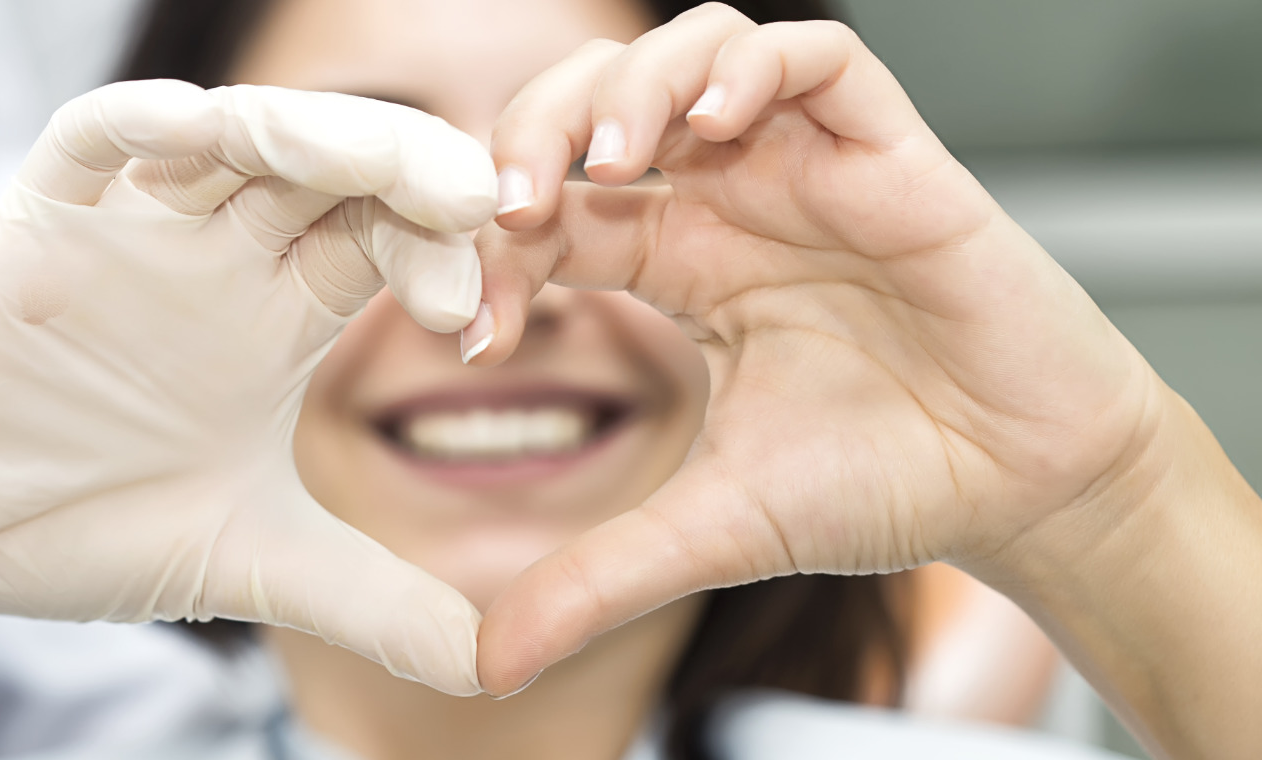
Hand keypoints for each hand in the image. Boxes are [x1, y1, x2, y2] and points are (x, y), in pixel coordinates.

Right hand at [0, 81, 495, 694]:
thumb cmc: (83, 526)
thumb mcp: (253, 564)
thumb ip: (377, 603)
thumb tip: (500, 671)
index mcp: (279, 312)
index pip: (386, 241)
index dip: (443, 256)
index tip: (477, 316)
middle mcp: (219, 253)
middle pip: (333, 169)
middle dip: (407, 170)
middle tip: (476, 201)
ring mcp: (133, 227)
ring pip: (233, 136)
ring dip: (308, 132)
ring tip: (373, 161)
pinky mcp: (40, 220)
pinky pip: (92, 142)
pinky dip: (140, 125)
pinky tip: (196, 128)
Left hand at [470, 4, 1173, 700]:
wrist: (1022, 489)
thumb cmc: (883, 484)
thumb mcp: (711, 531)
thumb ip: (597, 578)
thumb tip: (488, 663)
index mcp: (675, 264)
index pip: (550, 210)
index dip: (494, 245)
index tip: (475, 327)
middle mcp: (729, 200)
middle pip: (598, 104)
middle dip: (535, 130)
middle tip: (510, 201)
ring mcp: (805, 166)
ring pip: (694, 52)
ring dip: (632, 85)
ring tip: (609, 161)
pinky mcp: (889, 152)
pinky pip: (817, 54)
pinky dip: (752, 66)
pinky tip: (715, 125)